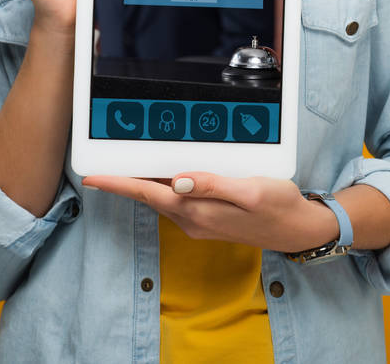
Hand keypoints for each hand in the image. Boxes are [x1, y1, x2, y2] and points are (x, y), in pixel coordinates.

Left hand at [81, 173, 339, 252]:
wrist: (298, 230)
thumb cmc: (278, 207)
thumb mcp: (249, 190)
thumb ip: (212, 186)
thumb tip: (176, 181)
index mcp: (197, 211)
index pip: (148, 194)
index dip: (118, 184)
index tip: (91, 178)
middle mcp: (192, 220)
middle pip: (149, 196)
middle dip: (124, 180)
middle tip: (103, 160)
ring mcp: (200, 222)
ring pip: (162, 199)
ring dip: (144, 182)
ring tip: (127, 161)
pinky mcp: (209, 219)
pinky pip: (178, 201)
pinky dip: (165, 186)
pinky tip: (168, 172)